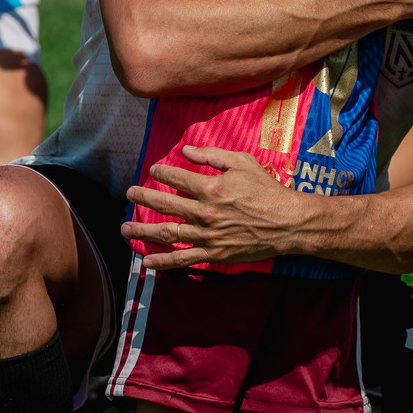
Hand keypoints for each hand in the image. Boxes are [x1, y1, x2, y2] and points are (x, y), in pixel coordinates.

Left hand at [123, 148, 300, 270]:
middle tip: (129, 194)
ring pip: (167, 233)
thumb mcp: (243, 163)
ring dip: (143, 231)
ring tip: (125, 228)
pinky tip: (147, 262)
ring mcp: (207, 235)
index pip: (177, 179)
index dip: (162, 172)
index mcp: (210, 188)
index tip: (154, 170)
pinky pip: (183, 258)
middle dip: (144, 198)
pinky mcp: (213, 254)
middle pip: (165, 205)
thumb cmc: (266, 190)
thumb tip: (186, 150)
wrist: (287, 222)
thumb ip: (212, 156)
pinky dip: (163, 261)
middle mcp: (204, 212)